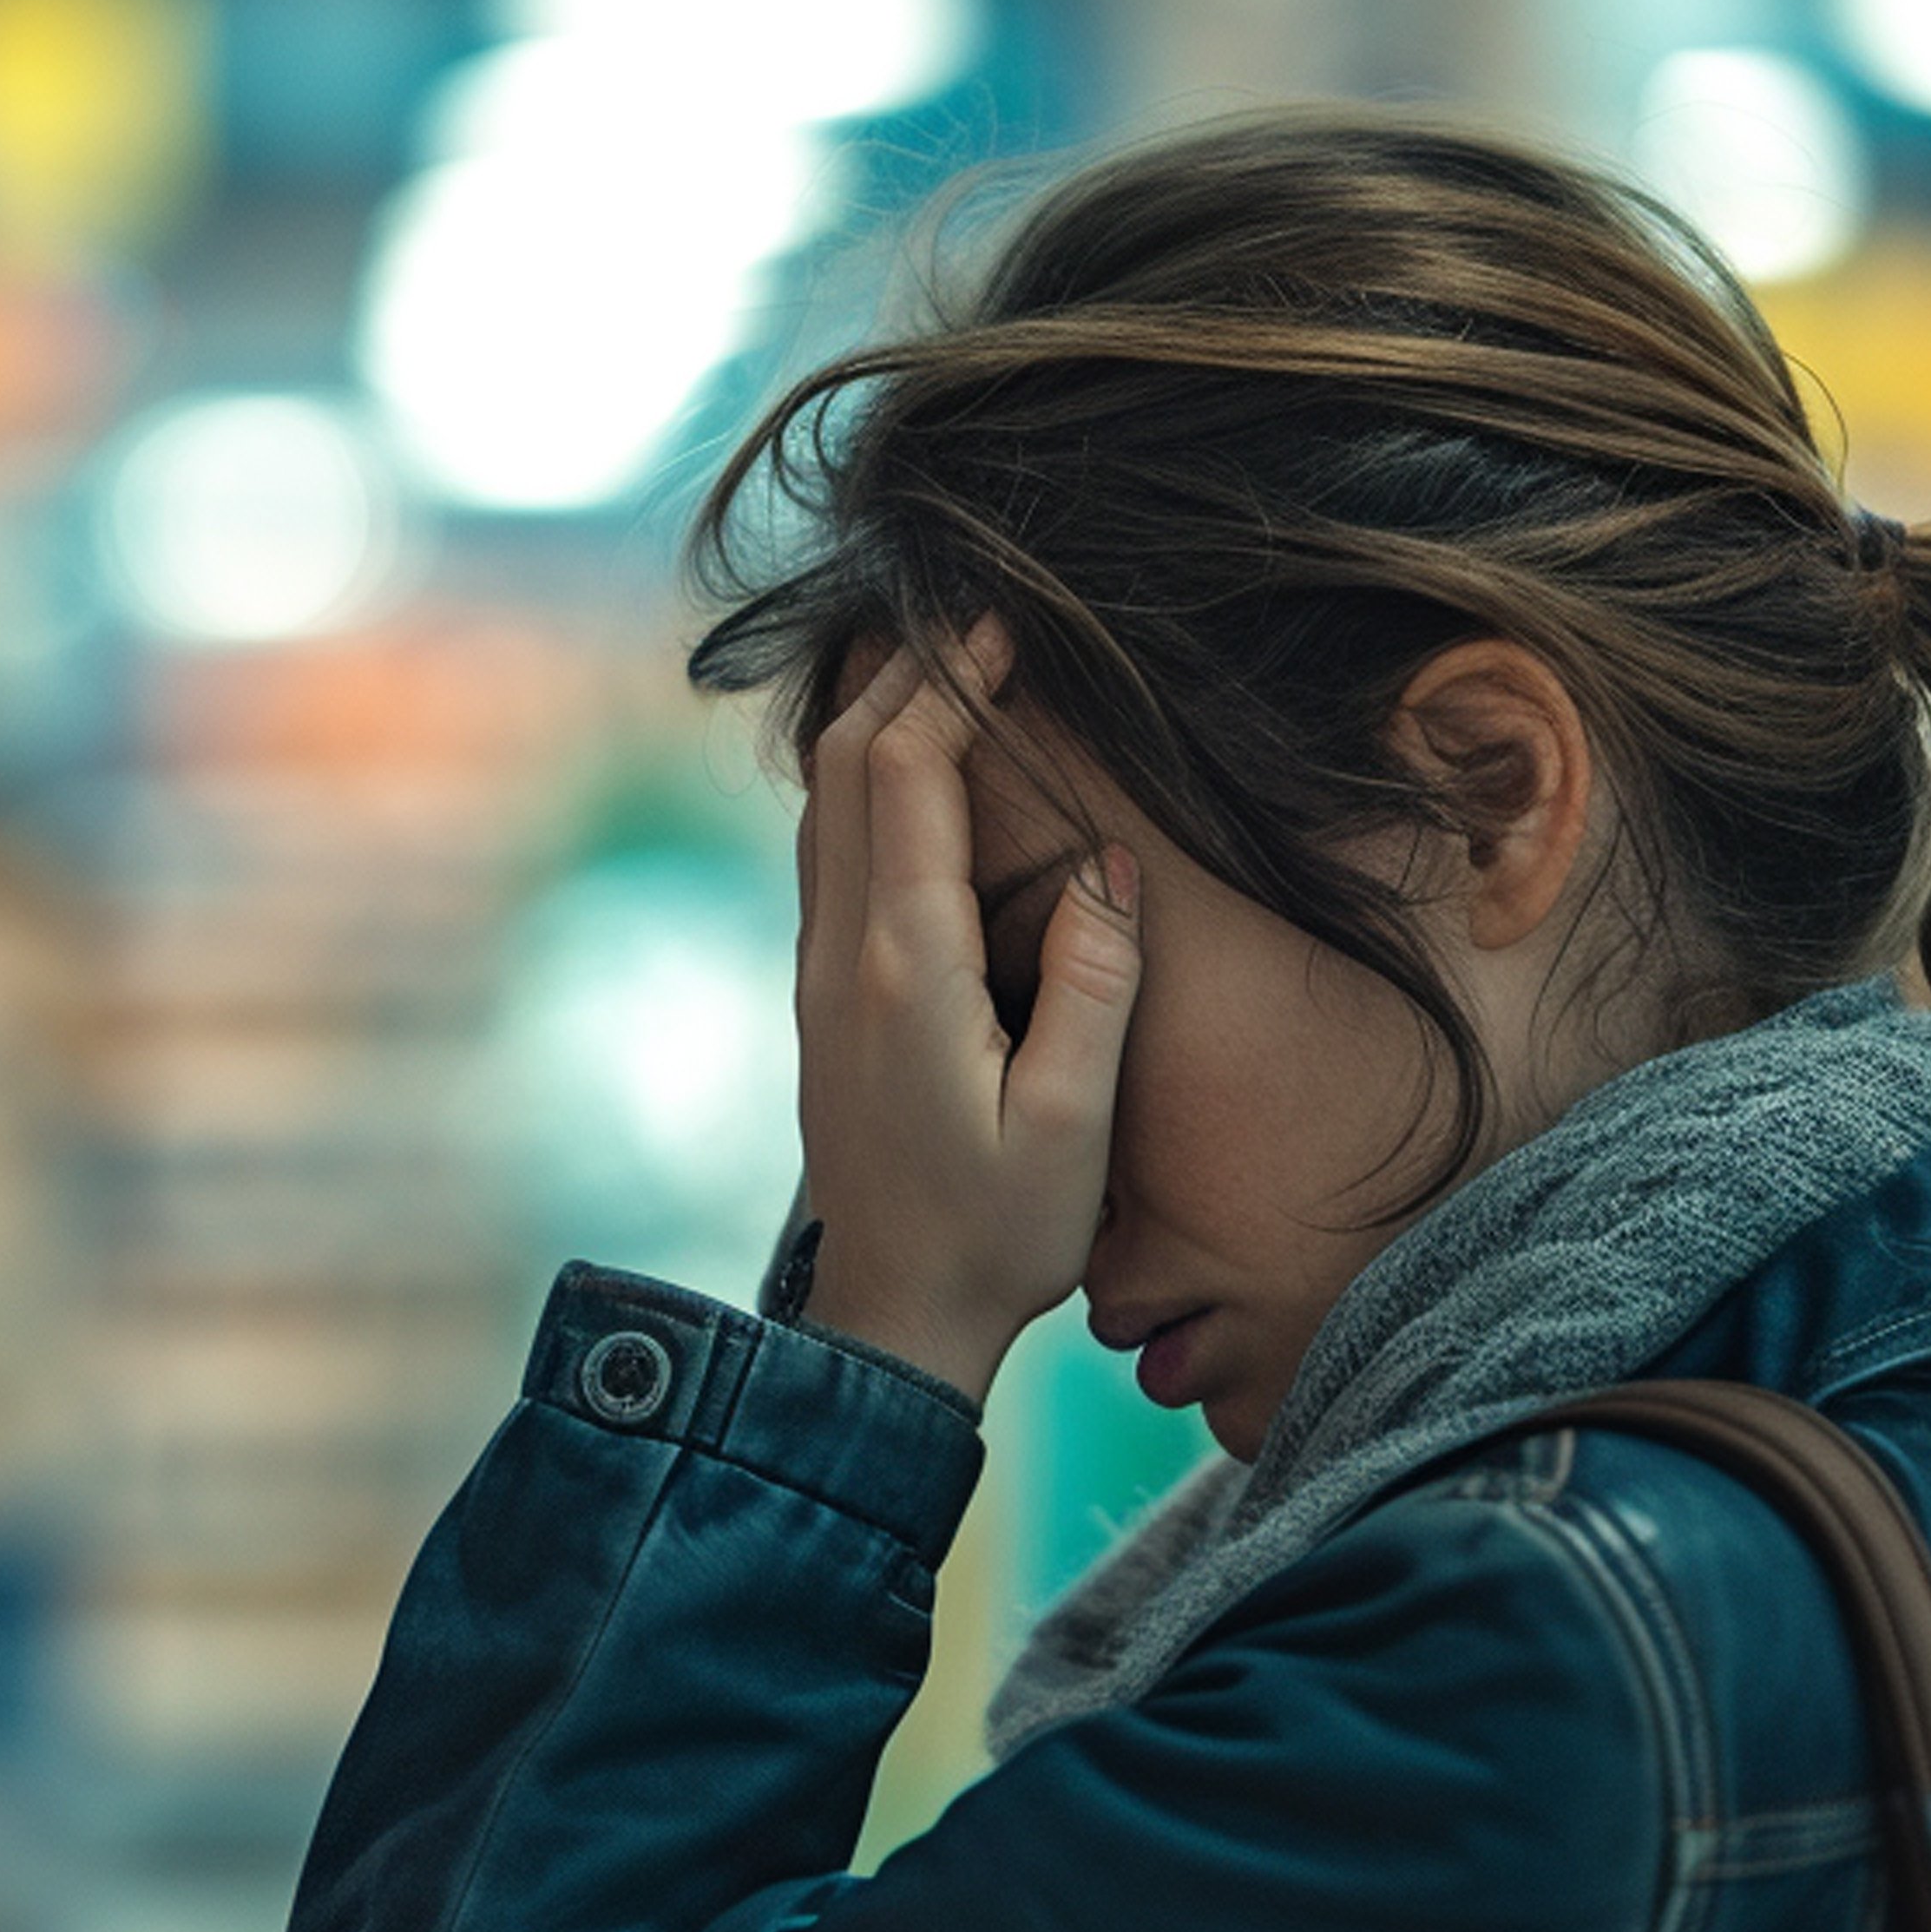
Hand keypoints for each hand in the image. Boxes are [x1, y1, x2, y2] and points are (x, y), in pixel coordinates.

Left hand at [789, 627, 1141, 1405]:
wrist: (892, 1319)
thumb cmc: (998, 1234)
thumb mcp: (1074, 1124)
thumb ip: (1094, 986)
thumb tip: (1108, 864)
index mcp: (907, 970)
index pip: (911, 781)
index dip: (953, 688)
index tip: (1003, 623)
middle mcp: (845, 957)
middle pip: (850, 769)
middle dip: (906, 676)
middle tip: (972, 612)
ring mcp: (822, 978)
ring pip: (827, 808)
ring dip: (876, 723)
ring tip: (937, 662)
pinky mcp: (826, 1002)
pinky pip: (830, 855)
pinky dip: (864, 785)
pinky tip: (906, 773)